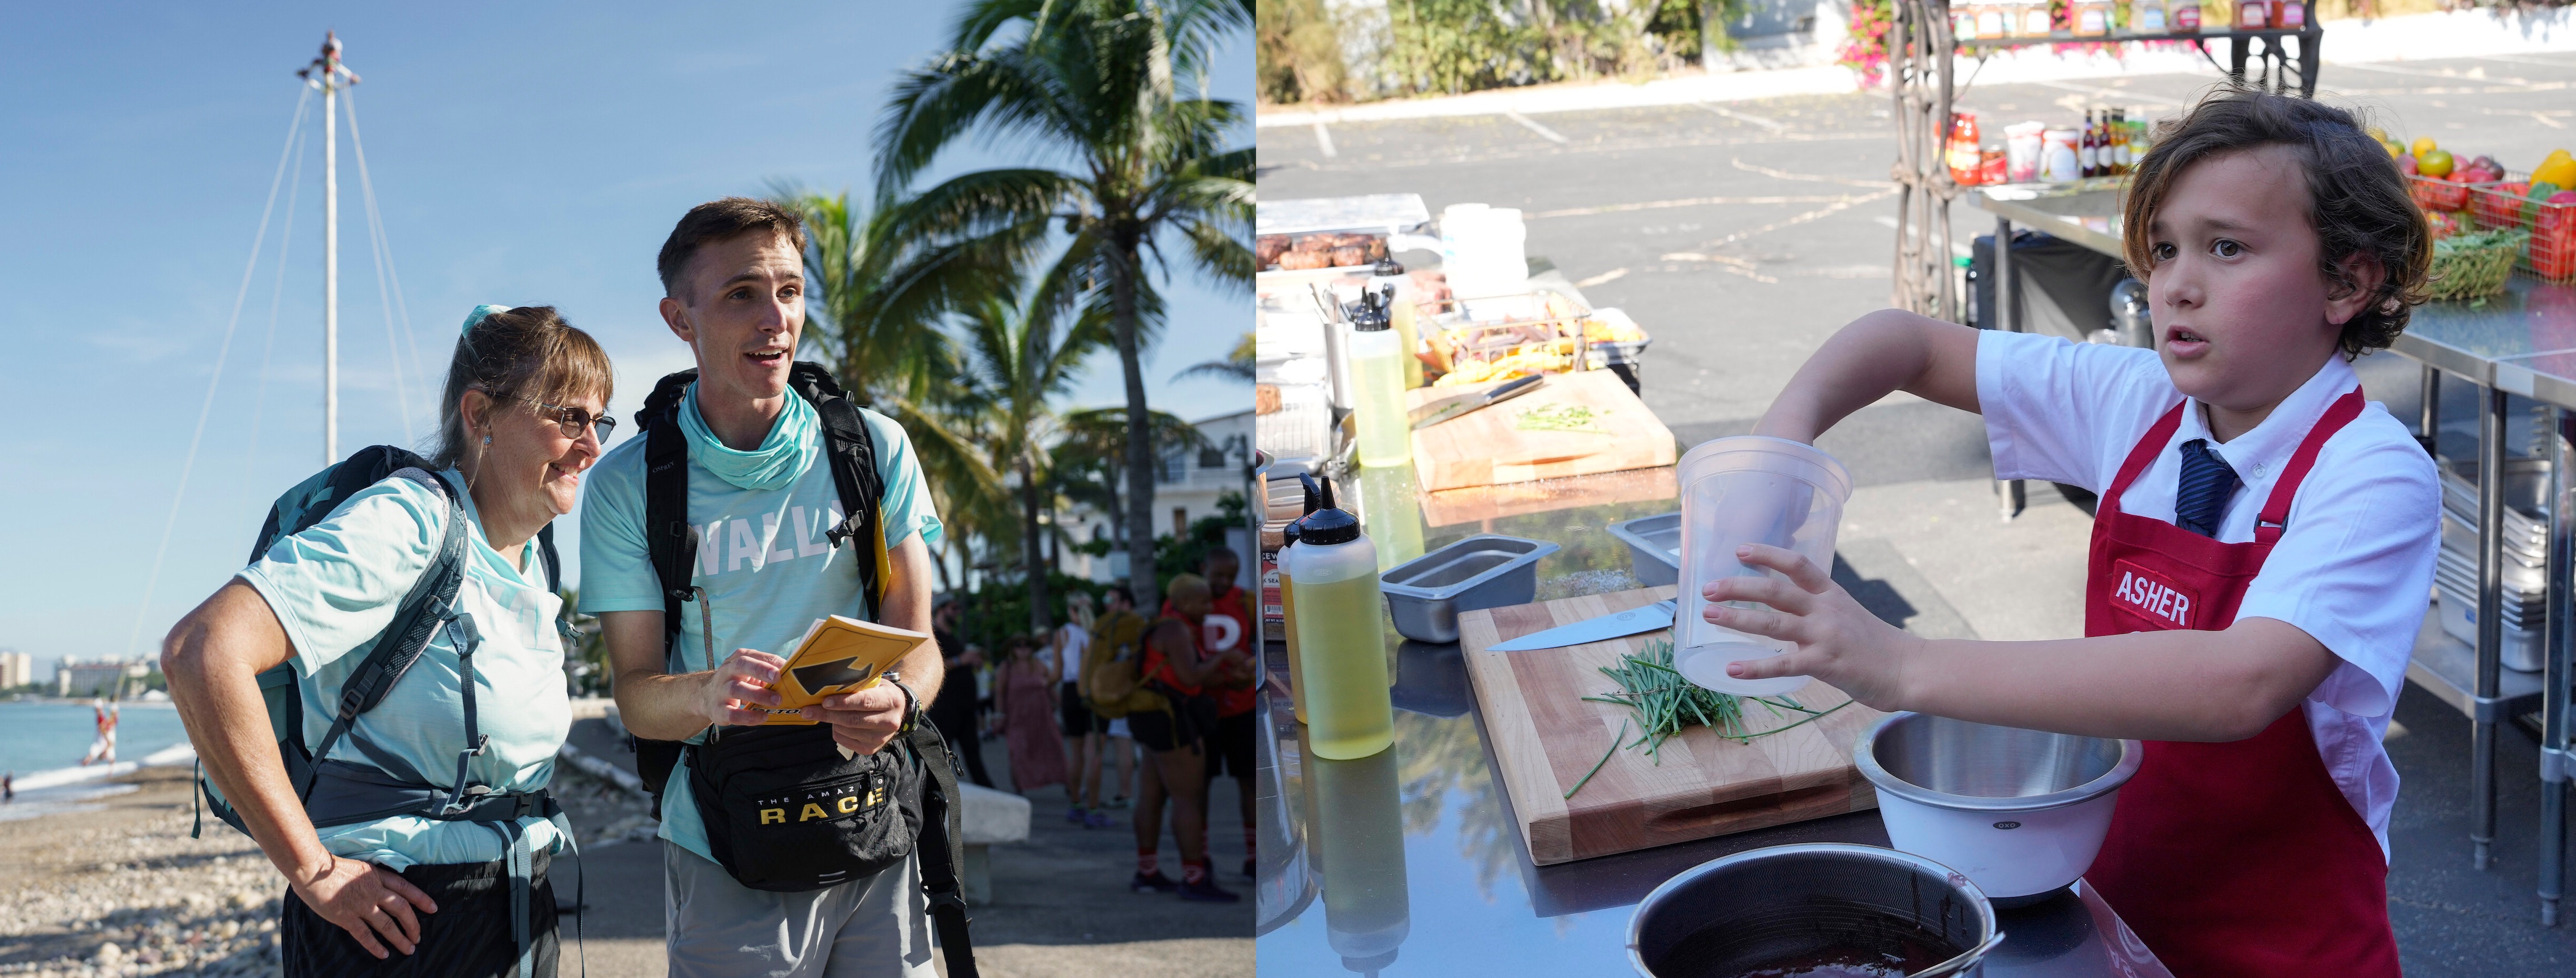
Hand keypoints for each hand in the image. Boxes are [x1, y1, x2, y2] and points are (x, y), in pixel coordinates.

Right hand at [290, 855, 437, 959]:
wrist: (310, 870)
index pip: (405, 888)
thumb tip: (383, 890)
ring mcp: (360, 905)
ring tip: (409, 949)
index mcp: (377, 876)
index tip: (433, 908)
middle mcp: (373, 891)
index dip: (421, 899)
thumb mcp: (360, 868)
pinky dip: (376, 946)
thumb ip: (373, 879)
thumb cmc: (330, 868)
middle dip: (413, 924)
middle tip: (419, 936)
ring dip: (400, 938)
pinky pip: (365, 935)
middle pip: (401, 908)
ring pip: (387, 925)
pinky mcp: (346, 917)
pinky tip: (384, 954)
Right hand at [701, 650, 785, 726]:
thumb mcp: (749, 671)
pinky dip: (749, 716)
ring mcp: (721, 691)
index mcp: (738, 659)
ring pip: (737, 689)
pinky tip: (763, 717)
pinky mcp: (718, 710)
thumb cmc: (738, 681)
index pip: (755, 656)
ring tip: (776, 701)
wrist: (706, 696)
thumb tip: (795, 674)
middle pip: (742, 665)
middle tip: (778, 678)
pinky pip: (733, 714)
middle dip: (761, 670)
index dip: (771, 661)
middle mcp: (727, 671)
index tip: (787, 666)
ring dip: (758, 695)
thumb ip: (768, 671)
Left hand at [800, 682, 906, 754]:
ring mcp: (881, 738)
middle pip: (852, 719)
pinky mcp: (871, 749)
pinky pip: (845, 741)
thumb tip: (828, 686)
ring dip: (832, 722)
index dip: (843, 702)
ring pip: (846, 731)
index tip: (824, 701)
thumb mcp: (877, 684)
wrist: (900, 712)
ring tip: (829, 713)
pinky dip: (836, 732)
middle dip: (827, 714)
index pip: (865, 702)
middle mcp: (888, 721)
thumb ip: (859, 686)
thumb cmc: (882, 694)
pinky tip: (838, 724)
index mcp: (890, 700)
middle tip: (807, 710)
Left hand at [1701, 543, 1922, 709]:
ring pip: (1772, 623)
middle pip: (1775, 590)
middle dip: (1738, 587)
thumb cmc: (1874, 643)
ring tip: (1709, 616)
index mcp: (1831, 593)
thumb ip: (1817, 606)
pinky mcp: (1824, 664)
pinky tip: (1732, 669)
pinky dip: (1755, 667)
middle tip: (1708, 588)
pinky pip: (1782, 664)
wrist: (1908, 669)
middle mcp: (1825, 609)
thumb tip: (1782, 601)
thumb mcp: (1847, 612)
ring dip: (1737, 618)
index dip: (1767, 554)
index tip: (1739, 550)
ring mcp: (1824, 636)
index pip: (1797, 564)